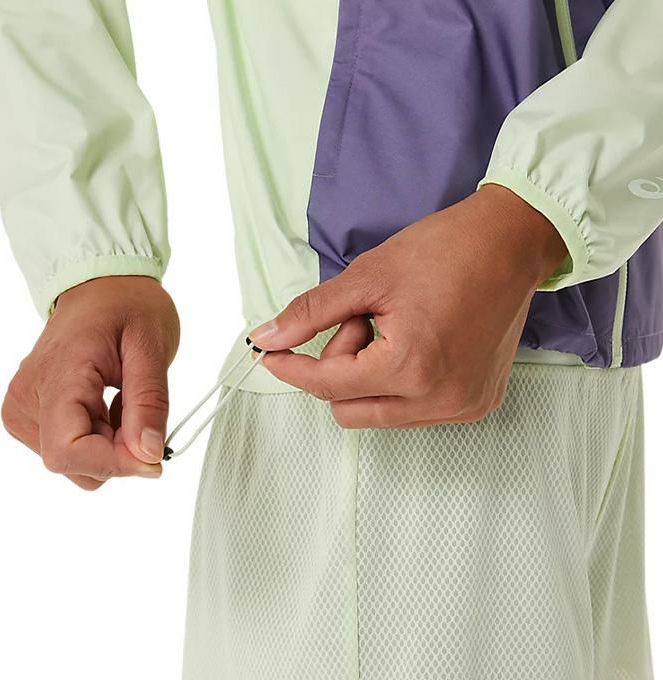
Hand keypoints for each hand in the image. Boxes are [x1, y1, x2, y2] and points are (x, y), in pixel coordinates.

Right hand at [1, 276, 179, 489]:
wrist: (101, 287)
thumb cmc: (126, 306)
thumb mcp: (152, 347)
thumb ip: (150, 403)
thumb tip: (148, 453)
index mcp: (58, 375)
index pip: (68, 451)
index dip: (116, 464)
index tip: (154, 456)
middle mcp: (28, 396)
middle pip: (73, 463)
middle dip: (119, 452)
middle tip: (146, 416)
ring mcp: (24, 406)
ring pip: (74, 462)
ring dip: (111, 444)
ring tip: (125, 400)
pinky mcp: (30, 412)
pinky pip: (70, 448)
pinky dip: (100, 437)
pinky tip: (110, 405)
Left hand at [249, 185, 567, 427]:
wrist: (510, 242)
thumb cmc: (442, 250)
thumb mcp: (366, 277)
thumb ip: (309, 314)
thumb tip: (265, 340)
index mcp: (411, 367)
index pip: (329, 386)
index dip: (293, 369)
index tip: (271, 355)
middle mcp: (440, 399)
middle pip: (350, 410)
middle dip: (339, 369)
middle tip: (361, 321)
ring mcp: (463, 406)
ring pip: (380, 414)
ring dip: (369, 379)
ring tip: (391, 330)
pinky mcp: (478, 404)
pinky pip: (414, 411)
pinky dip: (398, 385)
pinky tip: (414, 345)